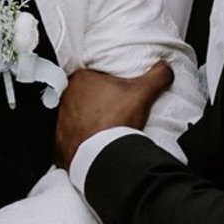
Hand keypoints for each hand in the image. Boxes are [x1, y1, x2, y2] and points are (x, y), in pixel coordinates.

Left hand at [54, 60, 171, 167]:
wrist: (102, 156)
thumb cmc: (118, 120)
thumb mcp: (143, 92)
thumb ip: (157, 75)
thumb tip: (165, 67)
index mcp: (80, 79)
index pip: (92, 76)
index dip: (105, 84)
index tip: (115, 95)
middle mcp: (64, 97)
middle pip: (82, 95)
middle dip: (94, 102)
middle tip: (111, 111)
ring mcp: (58, 120)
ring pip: (74, 115)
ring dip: (85, 120)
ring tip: (103, 128)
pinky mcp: (58, 141)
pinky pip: (68, 137)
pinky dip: (78, 139)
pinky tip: (92, 142)